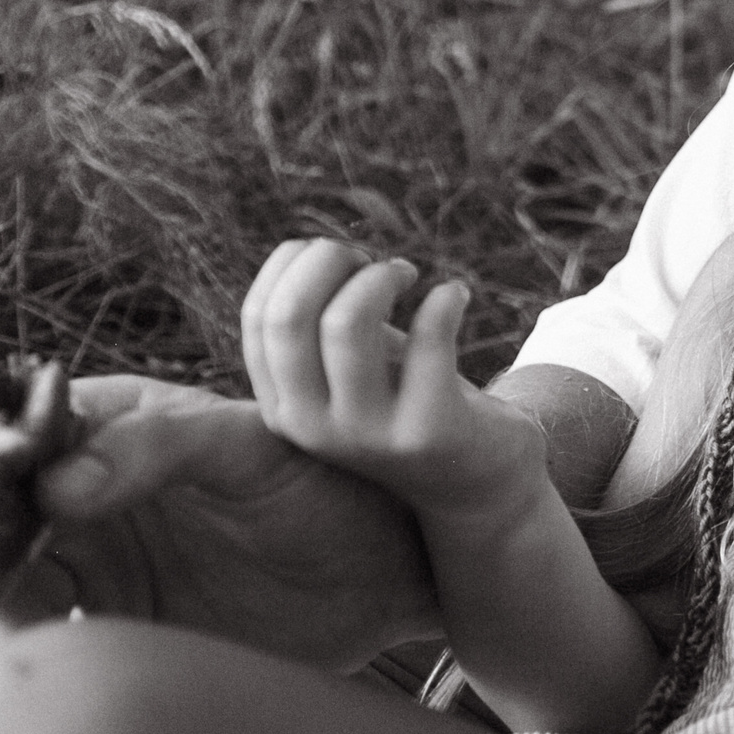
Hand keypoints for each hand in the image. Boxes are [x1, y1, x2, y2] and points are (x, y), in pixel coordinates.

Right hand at [0, 374, 440, 669]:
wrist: (384, 563)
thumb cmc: (322, 480)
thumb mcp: (246, 447)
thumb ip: (157, 447)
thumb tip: (55, 484)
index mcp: (102, 427)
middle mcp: (82, 493)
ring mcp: (92, 559)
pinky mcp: (113, 623)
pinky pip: (37, 636)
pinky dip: (8, 644)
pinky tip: (12, 653)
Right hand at [240, 239, 540, 520]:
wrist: (473, 481)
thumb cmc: (406, 400)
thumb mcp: (348, 366)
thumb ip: (317, 320)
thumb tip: (310, 251)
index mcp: (283, 405)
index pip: (260, 315)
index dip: (296, 263)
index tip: (339, 258)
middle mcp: (312, 426)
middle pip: (290, 316)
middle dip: (329, 260)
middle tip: (373, 261)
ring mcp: (368, 434)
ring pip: (347, 322)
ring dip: (381, 276)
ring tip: (408, 275)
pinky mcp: (429, 431)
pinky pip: (430, 341)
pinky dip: (444, 300)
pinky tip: (457, 294)